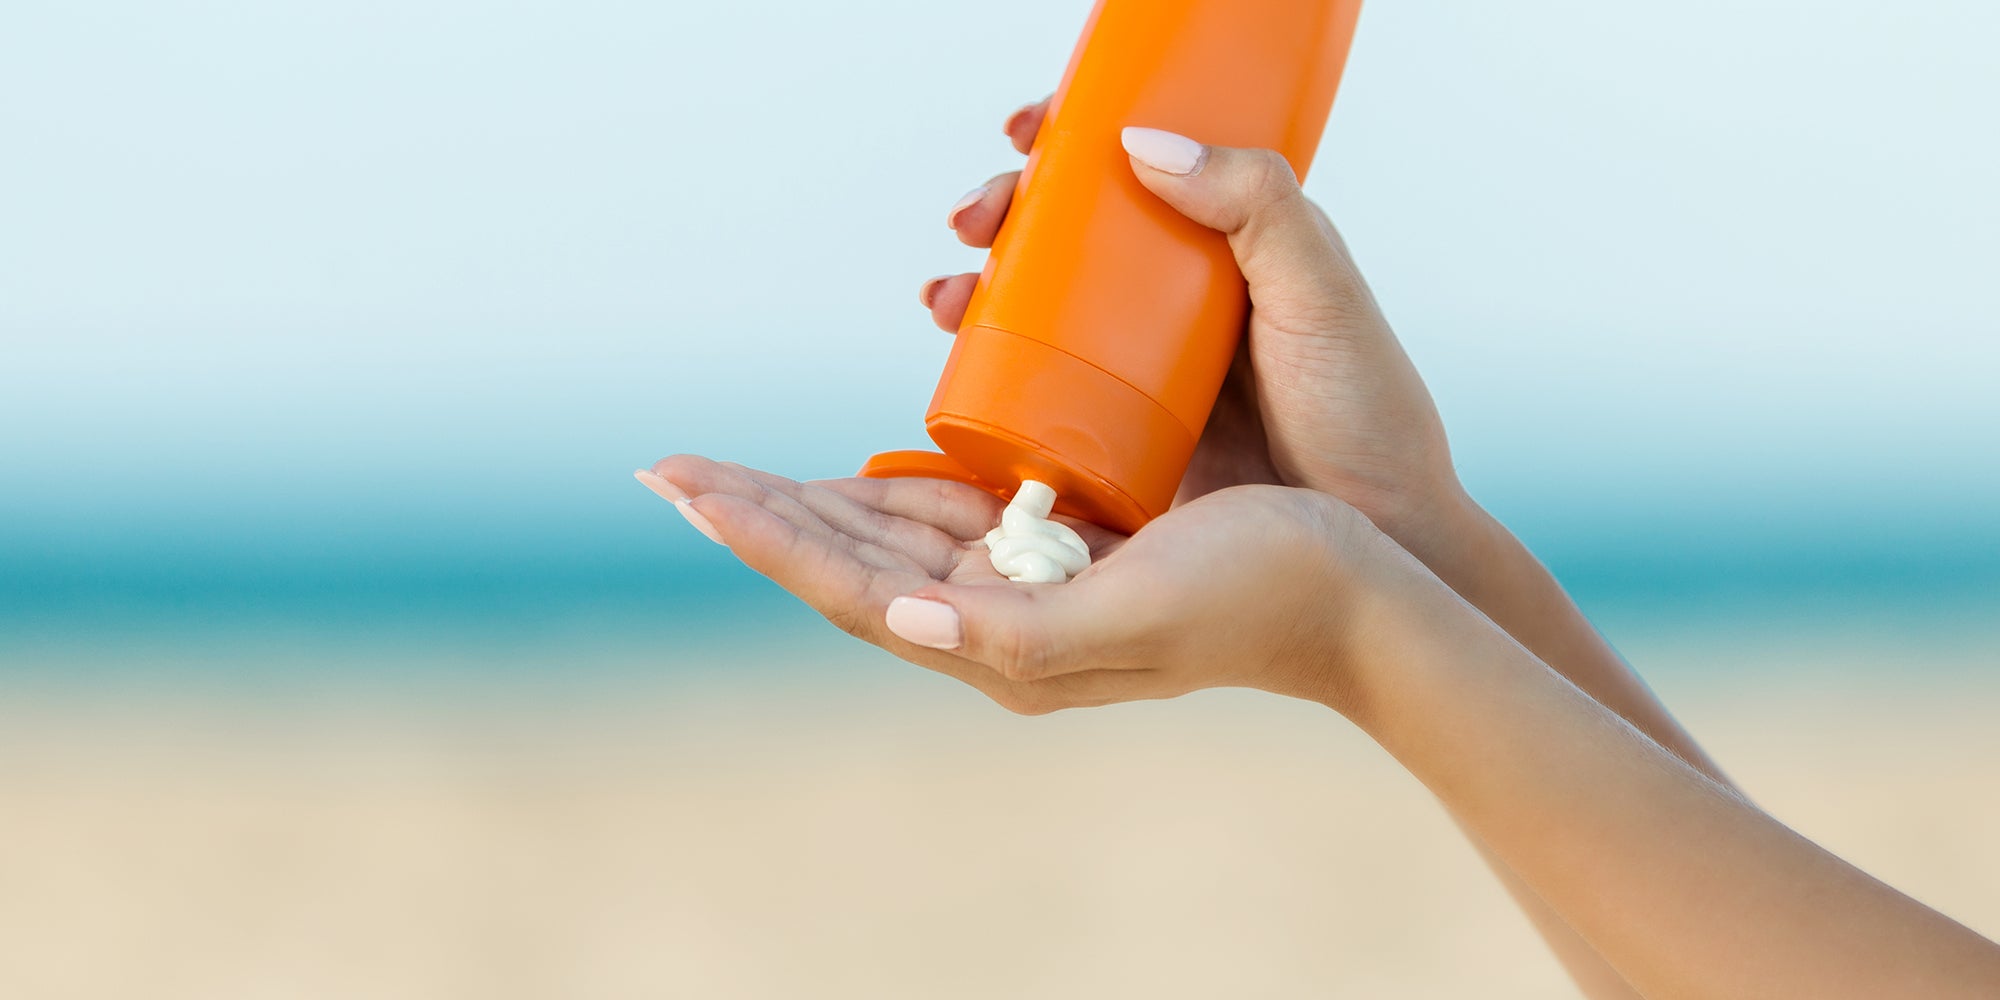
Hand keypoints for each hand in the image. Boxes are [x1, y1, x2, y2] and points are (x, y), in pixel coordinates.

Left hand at [637, 455, 1384, 714]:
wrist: (1360, 600)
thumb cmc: (1259, 599)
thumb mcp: (1137, 614)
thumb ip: (1017, 633)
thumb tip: (900, 620)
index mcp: (1006, 645)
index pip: (853, 587)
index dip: (765, 537)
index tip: (683, 486)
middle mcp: (1003, 623)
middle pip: (851, 562)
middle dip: (761, 516)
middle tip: (670, 471)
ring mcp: (1032, 587)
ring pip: (889, 539)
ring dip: (807, 504)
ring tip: (729, 475)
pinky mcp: (1067, 549)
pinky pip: (952, 517)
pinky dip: (890, 489)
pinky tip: (861, 471)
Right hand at [925, 99, 1470, 555]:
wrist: (1375, 540)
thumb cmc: (1363, 417)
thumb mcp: (1318, 293)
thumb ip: (1256, 205)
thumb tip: (1140, 141)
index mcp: (1232, 246)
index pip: (1139, 170)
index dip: (1073, 141)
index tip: (1028, 131)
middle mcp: (1180, 302)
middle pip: (1072, 234)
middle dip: (1005, 214)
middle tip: (972, 223)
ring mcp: (1145, 370)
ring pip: (1044, 307)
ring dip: (978, 289)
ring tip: (945, 299)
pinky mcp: (1121, 438)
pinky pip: (1040, 390)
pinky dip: (988, 369)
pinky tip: (955, 364)